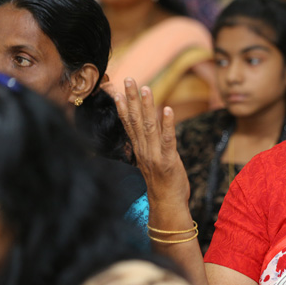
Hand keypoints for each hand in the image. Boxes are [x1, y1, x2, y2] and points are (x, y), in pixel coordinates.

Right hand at [114, 78, 190, 226]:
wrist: (167, 206)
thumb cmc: (162, 183)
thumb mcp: (150, 161)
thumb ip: (145, 146)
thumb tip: (141, 133)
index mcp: (139, 149)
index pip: (129, 124)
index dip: (123, 106)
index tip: (117, 89)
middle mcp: (143, 150)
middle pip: (136, 121)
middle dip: (132, 99)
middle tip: (128, 79)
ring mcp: (155, 155)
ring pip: (149, 126)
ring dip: (147, 106)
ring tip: (146, 88)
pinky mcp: (169, 161)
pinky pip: (168, 140)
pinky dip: (167, 124)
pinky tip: (167, 109)